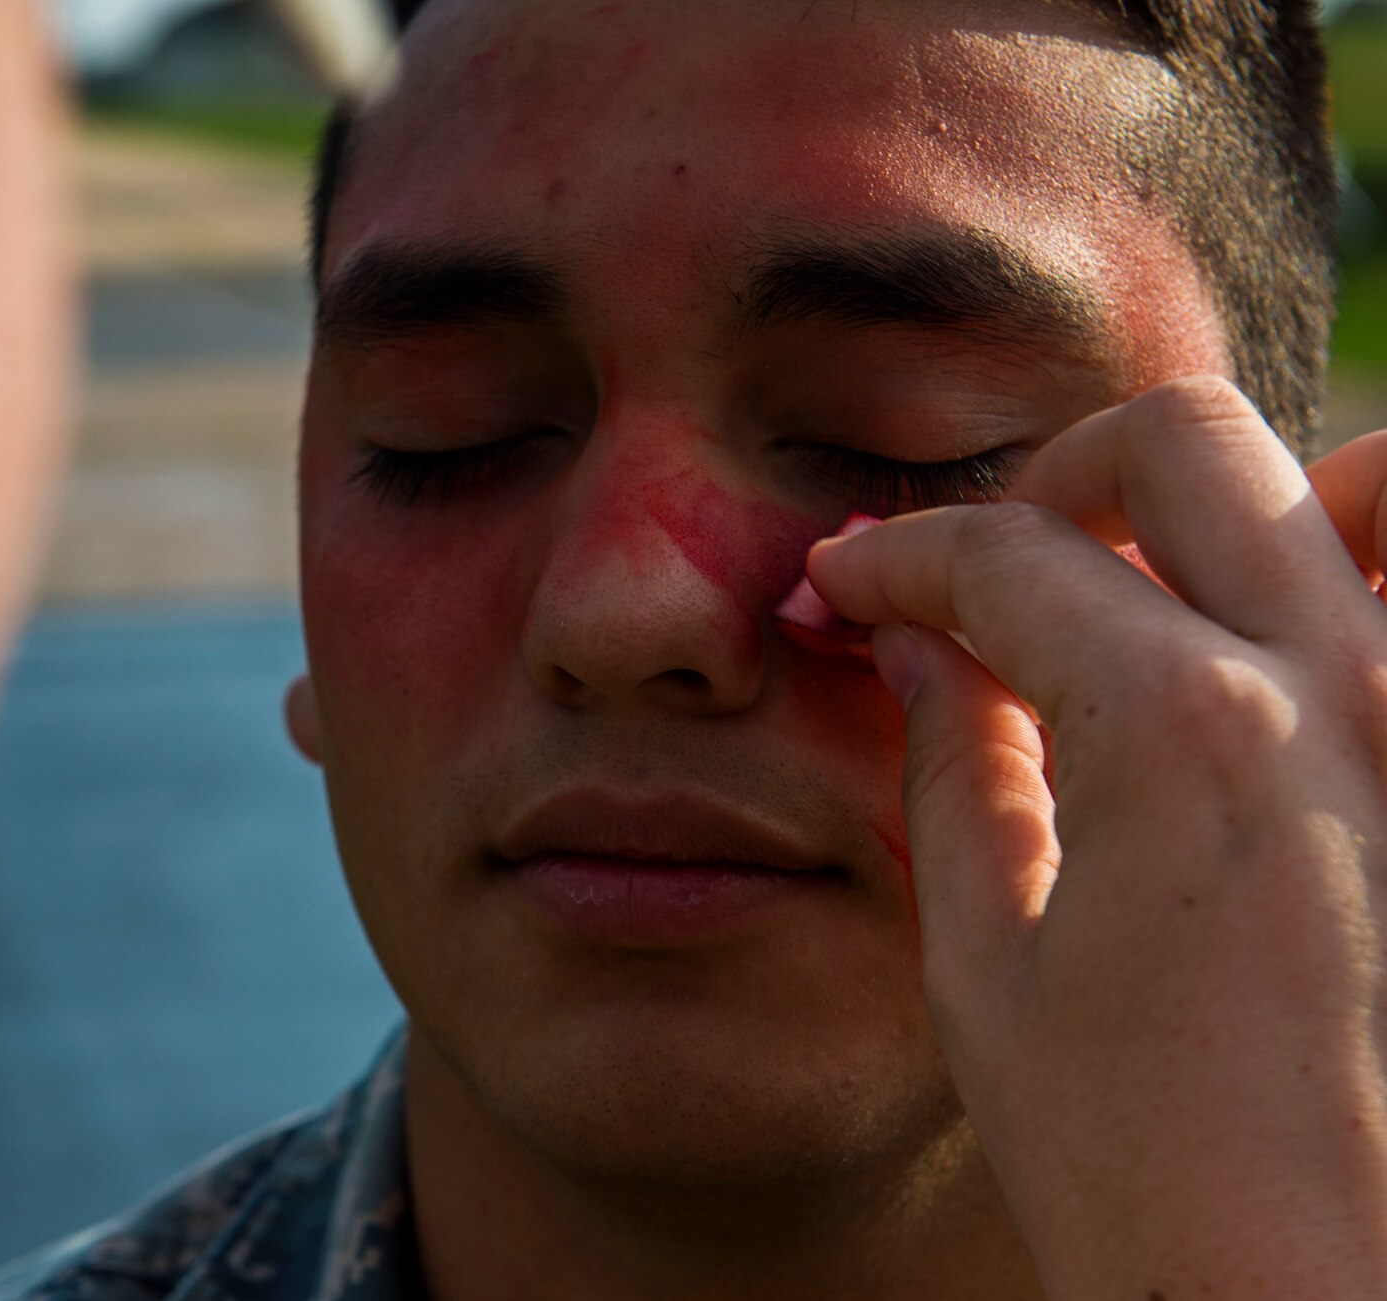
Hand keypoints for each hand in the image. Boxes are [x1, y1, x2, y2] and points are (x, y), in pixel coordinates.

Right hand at [808, 376, 1386, 1300]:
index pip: (1004, 559)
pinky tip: (1289, 670)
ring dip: (1248, 506)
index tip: (846, 586)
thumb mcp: (991, 972)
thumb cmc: (1150, 1186)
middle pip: (1180, 444)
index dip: (894, 560)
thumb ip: (954, 767)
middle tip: (990, 573)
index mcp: (1180, 735)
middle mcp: (1344, 691)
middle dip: (1052, 484)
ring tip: (1172, 591)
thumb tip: (924, 646)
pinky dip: (1357, 588)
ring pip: (1369, 475)